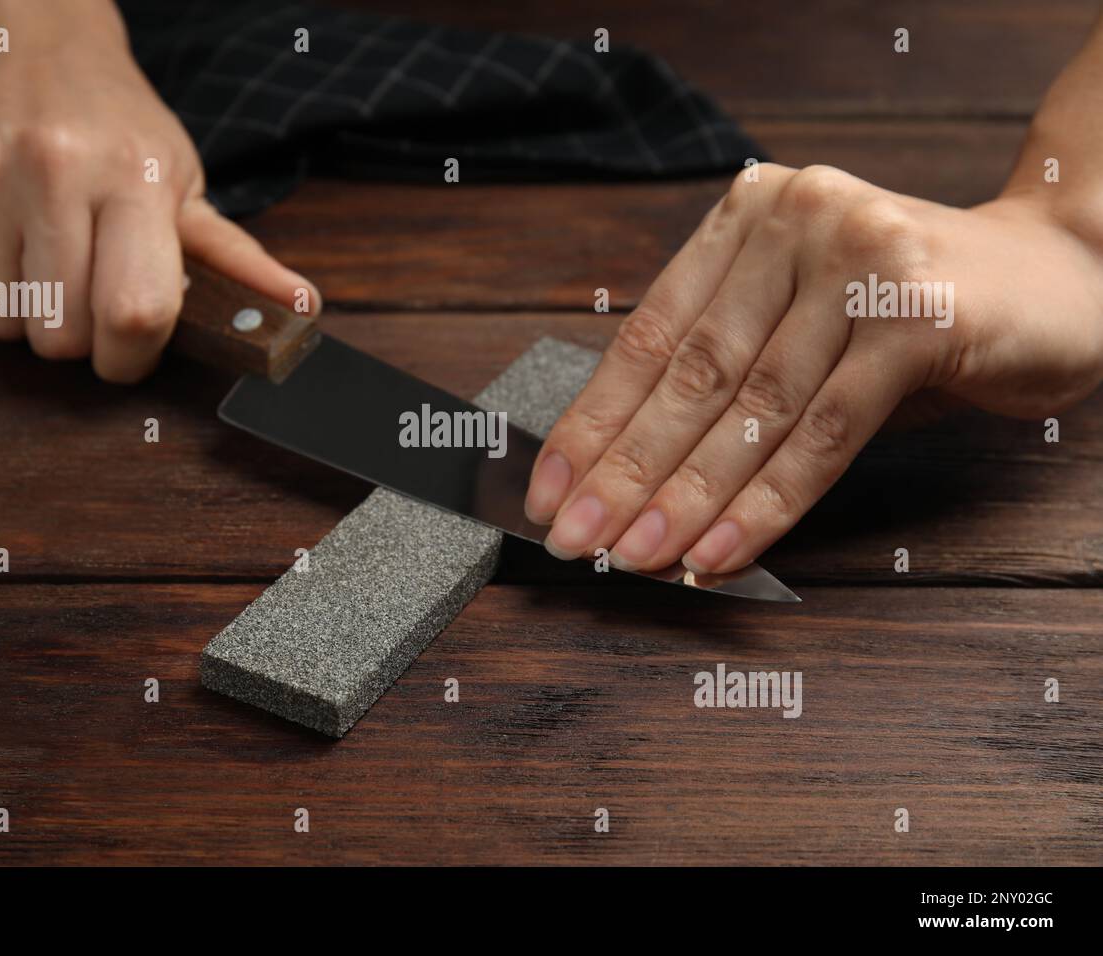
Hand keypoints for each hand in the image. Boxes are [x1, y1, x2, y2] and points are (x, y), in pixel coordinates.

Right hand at [0, 0, 317, 382]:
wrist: (31, 44)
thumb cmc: (119, 126)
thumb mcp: (185, 182)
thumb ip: (236, 257)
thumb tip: (302, 307)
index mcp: (132, 180)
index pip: (135, 312)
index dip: (133, 358)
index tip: (132, 351)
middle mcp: (54, 174)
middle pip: (63, 333)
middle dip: (82, 341)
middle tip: (92, 300)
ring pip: (5, 324)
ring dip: (32, 320)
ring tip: (52, 270)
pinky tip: (12, 250)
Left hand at [524, 163, 1102, 574]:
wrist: (1062, 278)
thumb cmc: (914, 315)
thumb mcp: (805, 322)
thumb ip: (730, 371)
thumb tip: (630, 475)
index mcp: (751, 218)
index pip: (651, 336)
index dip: (594, 422)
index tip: (549, 490)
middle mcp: (798, 222)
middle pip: (691, 375)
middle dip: (624, 471)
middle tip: (575, 539)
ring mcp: (860, 262)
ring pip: (751, 411)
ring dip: (684, 499)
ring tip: (633, 558)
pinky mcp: (917, 318)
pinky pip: (821, 435)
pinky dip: (763, 505)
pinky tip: (715, 554)